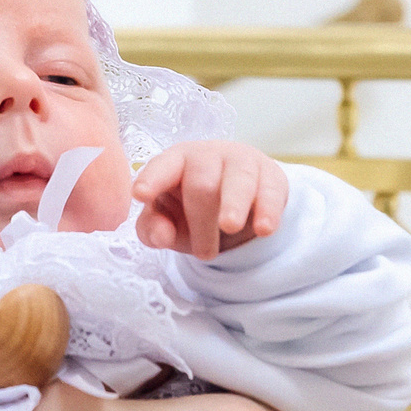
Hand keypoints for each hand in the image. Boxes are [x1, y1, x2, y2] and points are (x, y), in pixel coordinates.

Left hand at [132, 141, 288, 258]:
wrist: (238, 204)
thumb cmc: (192, 209)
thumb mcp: (168, 222)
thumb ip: (153, 229)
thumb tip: (161, 235)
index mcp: (175, 162)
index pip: (162, 167)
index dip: (152, 179)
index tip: (141, 195)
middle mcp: (207, 156)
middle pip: (201, 184)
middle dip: (200, 221)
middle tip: (203, 253)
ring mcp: (241, 161)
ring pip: (237, 181)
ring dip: (232, 204)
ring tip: (229, 227)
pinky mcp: (270, 175)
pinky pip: (270, 191)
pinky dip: (268, 210)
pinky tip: (264, 229)